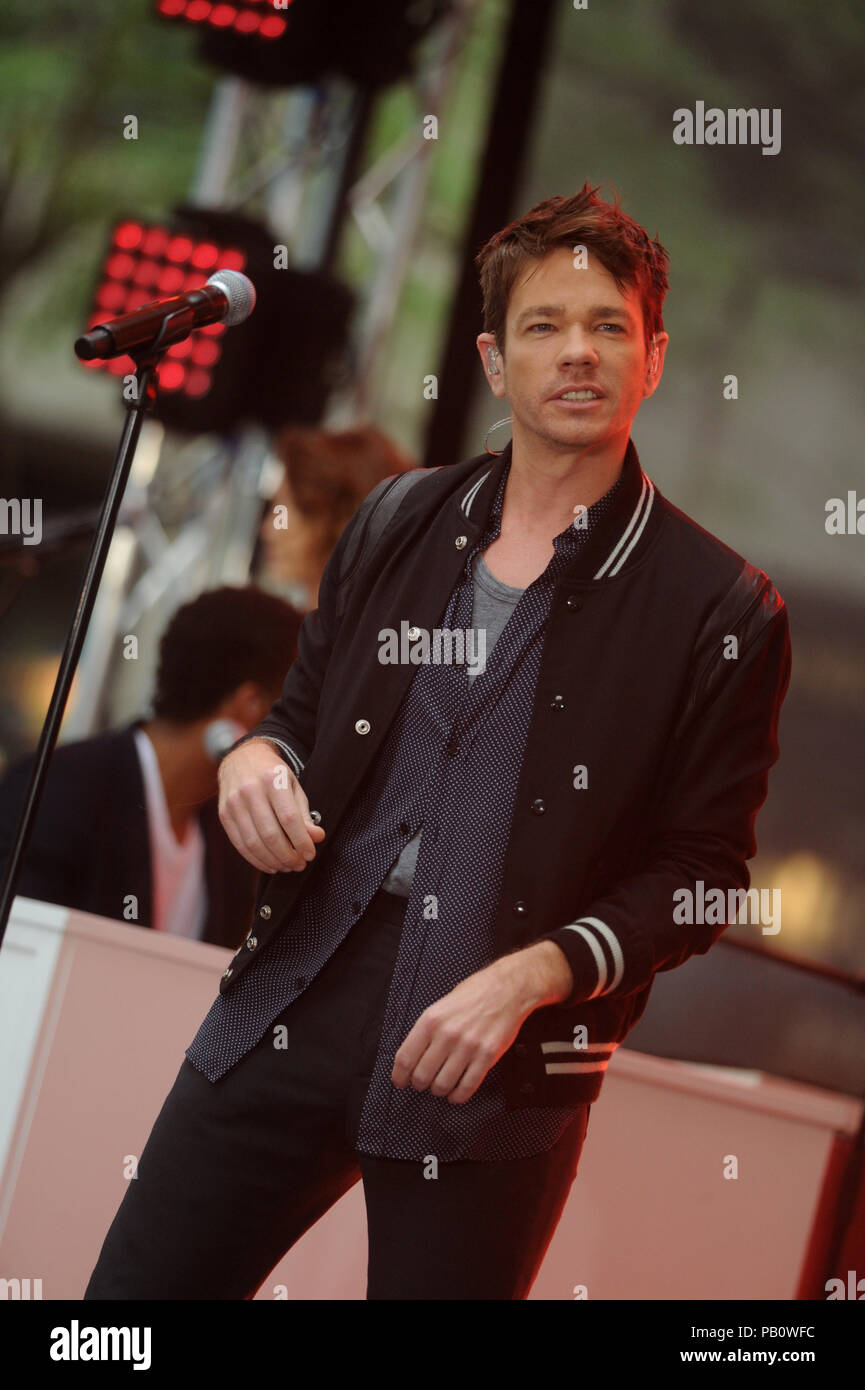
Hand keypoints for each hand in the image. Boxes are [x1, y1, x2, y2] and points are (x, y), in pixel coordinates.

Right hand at [217, 739, 324, 874]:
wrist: (242, 758)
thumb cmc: (273, 773)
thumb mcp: (293, 786)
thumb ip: (304, 813)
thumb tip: (316, 838)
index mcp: (272, 779)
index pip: (289, 818)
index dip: (301, 841)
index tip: (310, 854)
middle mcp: (250, 790)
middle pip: (270, 834)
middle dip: (288, 855)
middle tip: (299, 864)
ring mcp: (233, 803)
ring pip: (254, 843)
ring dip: (273, 860)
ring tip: (287, 866)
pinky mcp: (224, 814)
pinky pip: (240, 844)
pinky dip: (256, 859)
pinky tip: (270, 864)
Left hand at [391, 956, 534, 1104]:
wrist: (506, 989)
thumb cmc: (474, 994)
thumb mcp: (440, 1006)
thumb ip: (426, 1031)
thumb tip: (411, 1057)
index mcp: (431, 1020)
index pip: (405, 1058)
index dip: (399, 1076)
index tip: (399, 1081)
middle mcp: (447, 1034)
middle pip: (422, 1076)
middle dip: (419, 1085)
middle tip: (421, 1083)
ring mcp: (468, 1047)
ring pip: (442, 1085)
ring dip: (438, 1091)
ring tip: (440, 1086)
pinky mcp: (487, 1056)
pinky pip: (467, 1086)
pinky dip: (458, 1096)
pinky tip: (456, 1093)